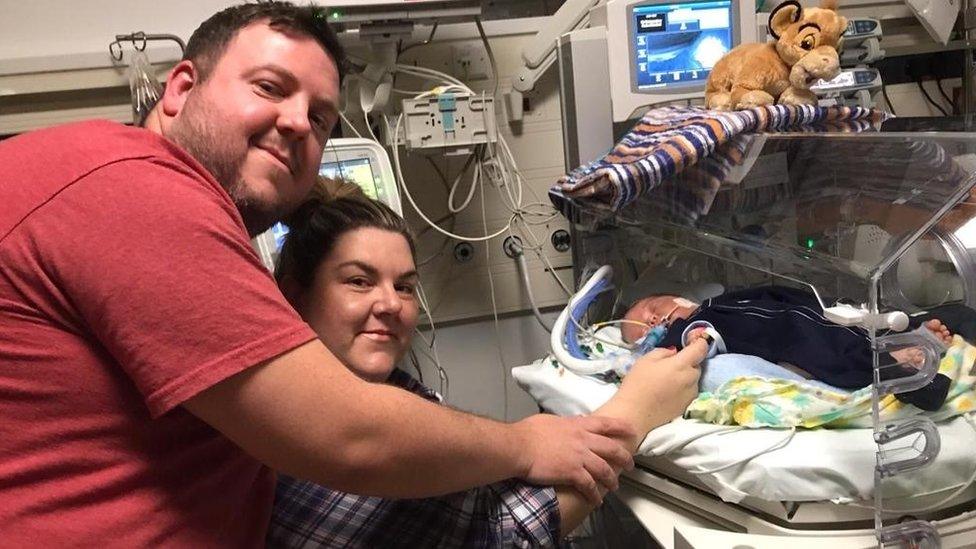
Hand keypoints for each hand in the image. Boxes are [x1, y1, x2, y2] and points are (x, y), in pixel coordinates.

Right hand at [513, 414, 635, 503]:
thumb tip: (572, 421)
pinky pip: (590, 486)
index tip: (632, 430)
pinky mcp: (573, 473)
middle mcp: (583, 440)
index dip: (621, 427)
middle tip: (630, 464)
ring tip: (615, 486)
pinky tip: (597, 501)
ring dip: (612, 479)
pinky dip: (595, 495)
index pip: (605, 424)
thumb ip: (565, 423)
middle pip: (611, 448)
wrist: (519, 446)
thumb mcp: (550, 420)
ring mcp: (579, 457)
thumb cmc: (528, 432)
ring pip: (604, 469)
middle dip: (624, 457)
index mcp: (577, 425)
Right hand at [625, 339, 706, 422]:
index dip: (699, 342)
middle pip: (696, 365)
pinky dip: (682, 389)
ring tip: (667, 380)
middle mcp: (691, 379)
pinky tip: (667, 392)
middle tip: (670, 365)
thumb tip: (675, 352)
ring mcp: (691, 394)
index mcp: (682, 364)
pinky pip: (689, 391)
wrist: (635, 414)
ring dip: (685, 376)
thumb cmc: (638, 383)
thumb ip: (664, 352)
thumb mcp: (646, 360)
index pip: (701, 348)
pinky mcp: (687, 406)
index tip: (692, 341)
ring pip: (693, 379)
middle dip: (687, 362)